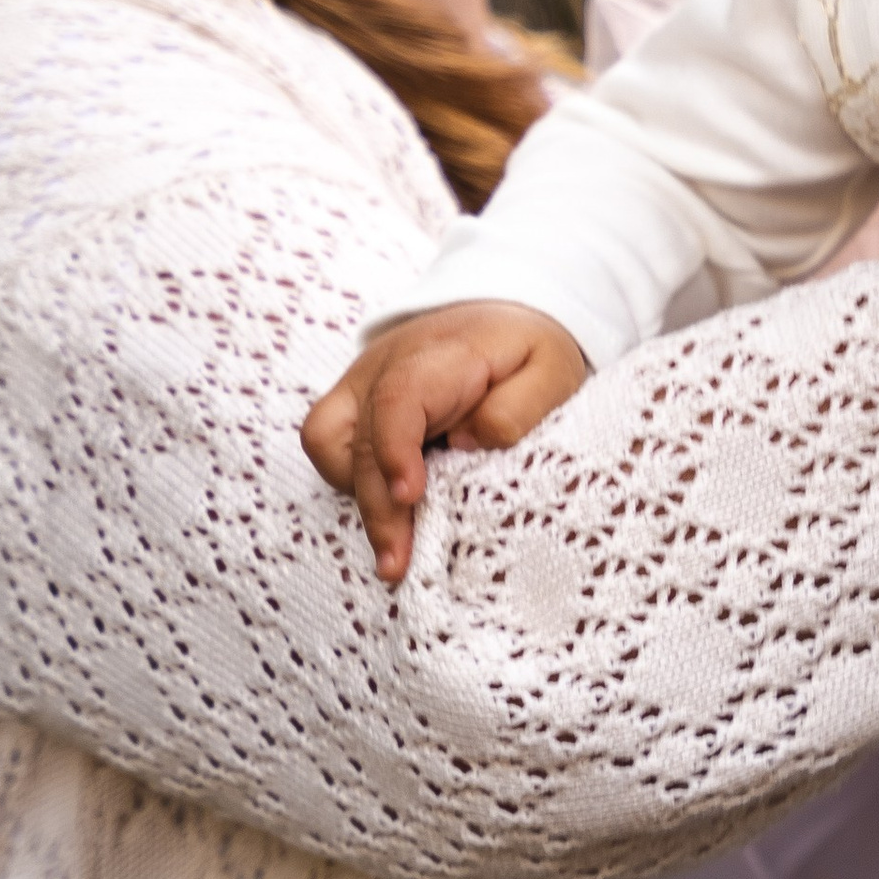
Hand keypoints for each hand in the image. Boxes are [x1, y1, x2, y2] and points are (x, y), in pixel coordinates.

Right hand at [302, 302, 591, 585]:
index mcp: (440, 356)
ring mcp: (364, 383)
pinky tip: (387, 516)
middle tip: (397, 562)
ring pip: (326, 439)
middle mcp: (386, 366)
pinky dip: (349, 482)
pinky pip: (328, 443)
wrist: (501, 316)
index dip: (394, 448)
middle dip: (377, 506)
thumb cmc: (528, 350)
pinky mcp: (356, 404)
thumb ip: (519, 406)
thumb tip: (470, 441)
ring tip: (392, 550)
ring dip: (355, 496)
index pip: (399, 397)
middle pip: (359, 436)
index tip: (409, 495)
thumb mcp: (552, 370)